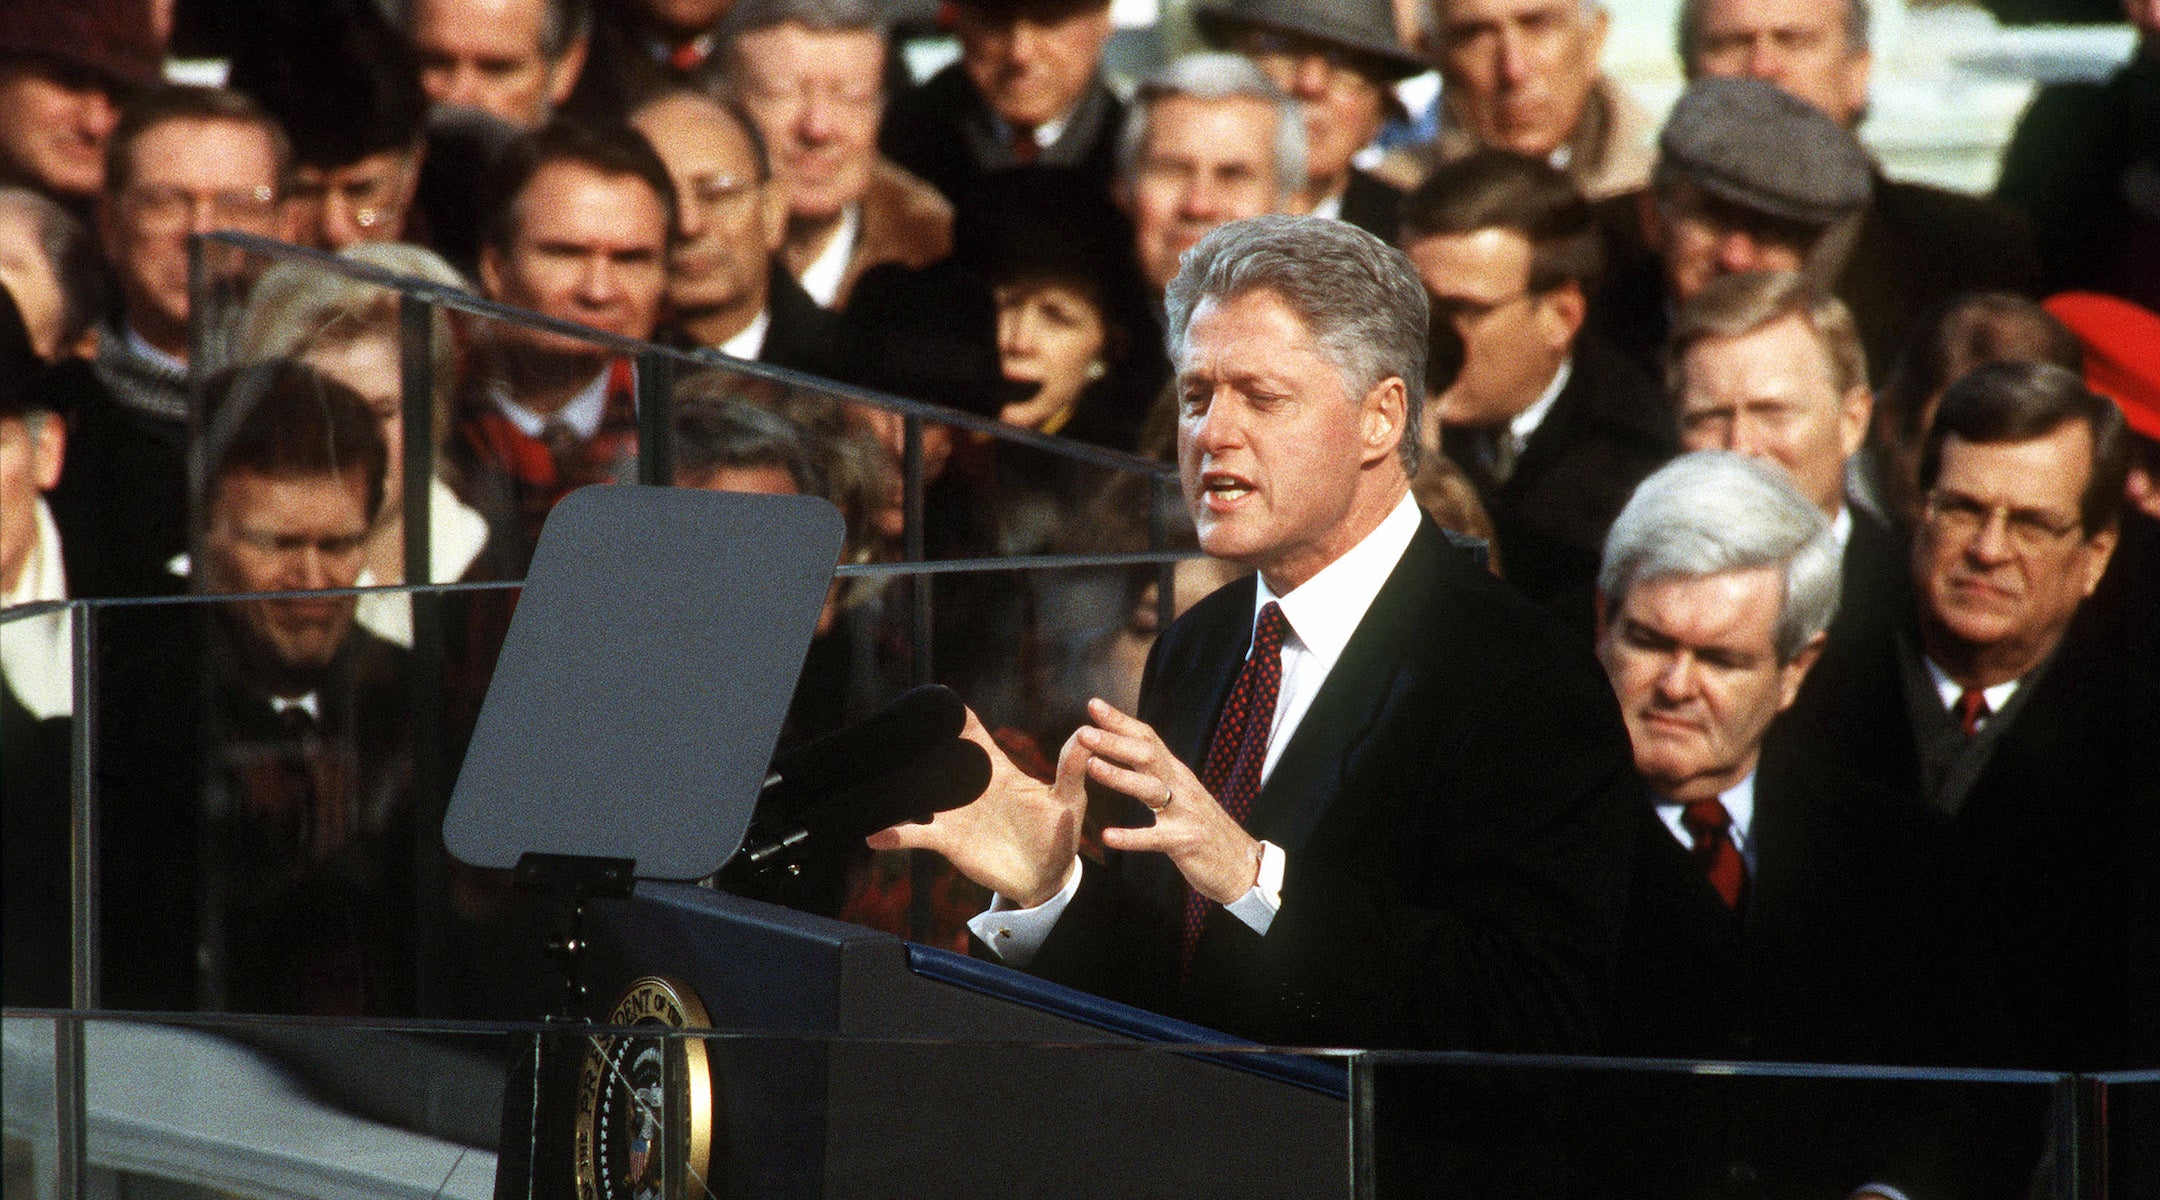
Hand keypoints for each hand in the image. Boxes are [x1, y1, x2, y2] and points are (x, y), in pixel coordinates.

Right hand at [867, 706, 1086, 906]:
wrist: (1046, 877)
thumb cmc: (1060, 834)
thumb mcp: (1070, 801)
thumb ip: (1072, 769)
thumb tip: (1086, 734)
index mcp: (999, 771)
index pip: (973, 735)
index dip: (957, 717)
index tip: (937, 700)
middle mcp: (972, 787)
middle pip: (938, 758)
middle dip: (917, 745)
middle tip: (893, 731)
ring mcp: (958, 813)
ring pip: (921, 794)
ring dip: (900, 789)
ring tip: (875, 780)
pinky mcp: (950, 840)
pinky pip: (917, 835)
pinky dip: (896, 836)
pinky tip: (875, 835)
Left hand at [1082, 698, 1260, 903]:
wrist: (1241, 864)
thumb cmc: (1205, 829)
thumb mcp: (1183, 795)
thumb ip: (1160, 776)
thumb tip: (1133, 754)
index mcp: (1177, 774)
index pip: (1148, 739)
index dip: (1121, 721)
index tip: (1094, 704)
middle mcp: (1182, 787)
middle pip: (1147, 755)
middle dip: (1114, 742)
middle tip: (1083, 732)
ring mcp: (1185, 813)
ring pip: (1150, 788)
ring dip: (1119, 776)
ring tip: (1091, 766)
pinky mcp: (1185, 842)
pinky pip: (1154, 838)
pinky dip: (1131, 837)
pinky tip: (1108, 836)